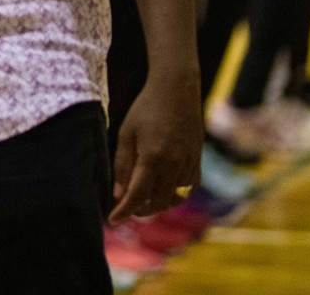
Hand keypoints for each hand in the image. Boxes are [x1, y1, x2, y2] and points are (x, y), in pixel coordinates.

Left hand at [109, 68, 202, 224]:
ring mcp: (189, 164)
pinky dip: (175, 194)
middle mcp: (174, 165)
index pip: (137, 195)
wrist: (176, 90)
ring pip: (175, 198)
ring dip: (158, 204)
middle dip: (140, 210)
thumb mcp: (125, 132)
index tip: (112, 220)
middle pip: (157, 202)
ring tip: (143, 201)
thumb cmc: (145, 108)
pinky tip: (163, 189)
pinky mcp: (197, 160)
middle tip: (125, 208)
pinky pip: (189, 188)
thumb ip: (122, 164)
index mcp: (153, 158)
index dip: (124, 211)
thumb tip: (119, 193)